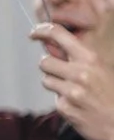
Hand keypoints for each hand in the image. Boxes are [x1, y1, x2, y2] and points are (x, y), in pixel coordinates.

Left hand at [35, 25, 113, 139]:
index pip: (59, 35)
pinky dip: (62, 100)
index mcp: (91, 59)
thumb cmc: (113, 95)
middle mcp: (80, 73)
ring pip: (46, 80)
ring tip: (73, 90)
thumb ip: (80, 59)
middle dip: (50, 67)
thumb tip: (55, 49)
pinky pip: (54, 99)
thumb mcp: (103, 69)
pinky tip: (77, 104)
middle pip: (44, 62)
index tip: (34, 33)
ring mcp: (71, 91)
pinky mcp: (65, 107)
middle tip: (61, 72)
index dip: (42, 31)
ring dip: (55, 84)